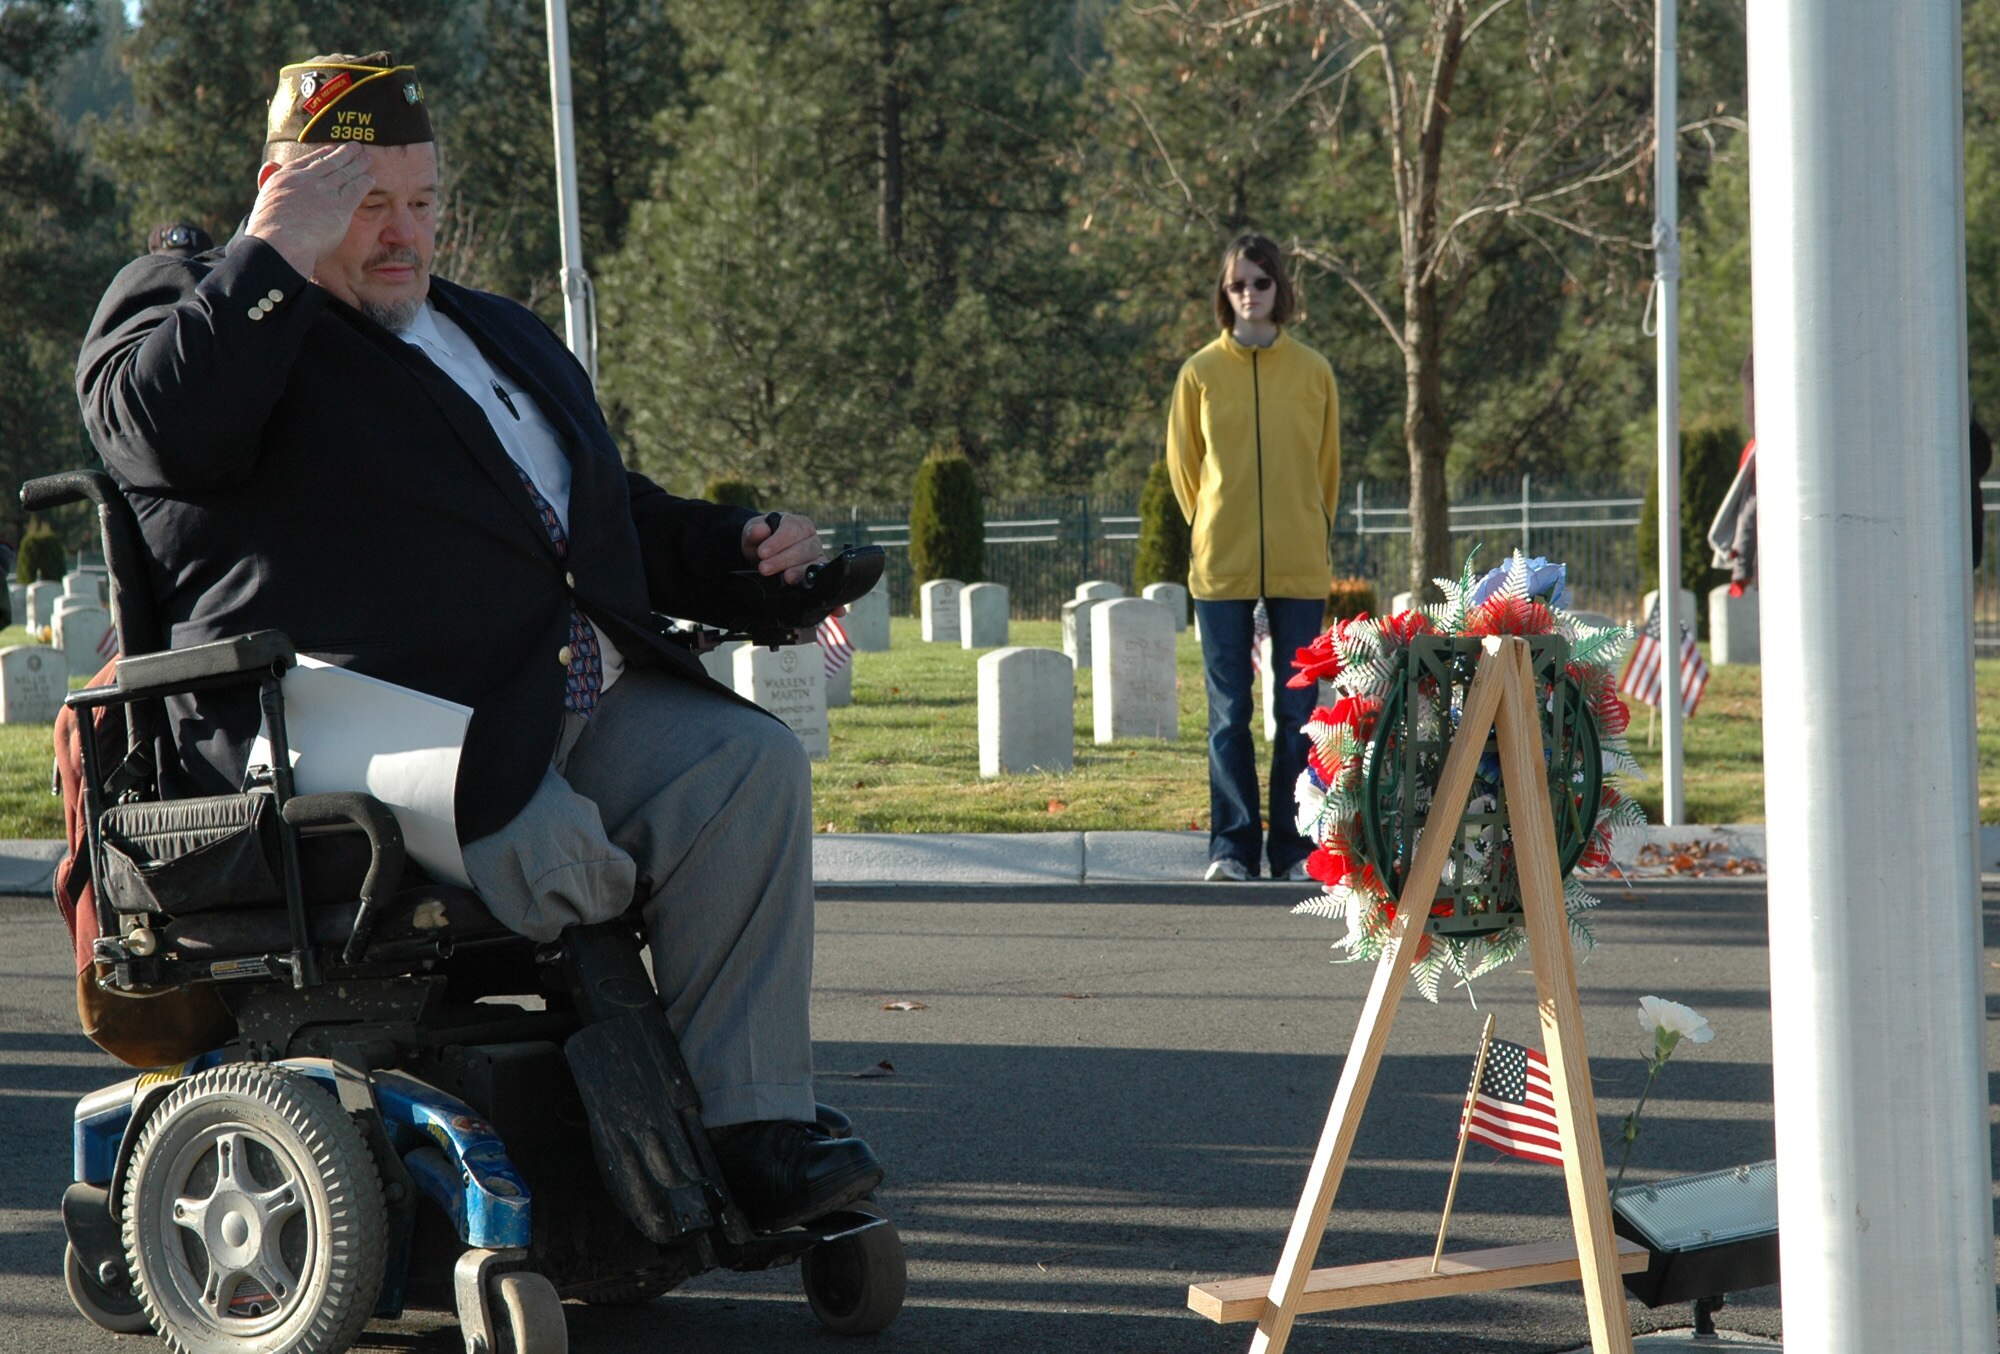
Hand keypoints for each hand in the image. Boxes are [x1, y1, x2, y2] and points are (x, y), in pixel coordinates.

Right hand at [245, 145, 374, 279]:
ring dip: (358, 164)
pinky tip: (371, 177)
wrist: (278, 244)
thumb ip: (267, 180)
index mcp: (285, 179)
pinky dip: (365, 181)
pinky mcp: (340, 205)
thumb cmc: (267, 232)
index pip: (306, 162)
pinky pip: (356, 188)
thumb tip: (269, 165)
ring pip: (344, 173)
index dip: (320, 155)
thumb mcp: (262, 199)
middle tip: (355, 147)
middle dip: (343, 154)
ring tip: (367, 158)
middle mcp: (306, 180)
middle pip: (329, 163)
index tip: (330, 149)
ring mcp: (324, 191)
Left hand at [741, 511, 825, 584]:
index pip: (792, 529)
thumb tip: (760, 530)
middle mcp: (810, 536)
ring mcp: (815, 553)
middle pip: (802, 547)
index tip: (762, 553)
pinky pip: (816, 572)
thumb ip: (755, 530)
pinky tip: (796, 581)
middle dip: (783, 559)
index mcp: (797, 523)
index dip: (777, 542)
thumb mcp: (754, 532)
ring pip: (811, 561)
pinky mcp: (817, 567)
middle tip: (764, 568)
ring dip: (797, 570)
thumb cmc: (762, 539)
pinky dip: (806, 577)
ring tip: (785, 577)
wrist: (764, 552)